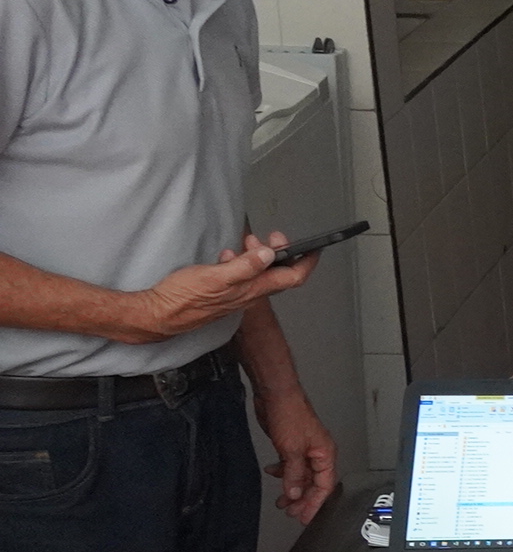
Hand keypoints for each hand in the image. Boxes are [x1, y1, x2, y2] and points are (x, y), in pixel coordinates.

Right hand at [117, 234, 312, 344]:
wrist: (158, 315)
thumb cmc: (182, 298)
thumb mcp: (214, 277)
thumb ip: (244, 267)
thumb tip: (268, 255)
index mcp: (253, 290)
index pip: (292, 277)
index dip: (307, 262)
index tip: (315, 248)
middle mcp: (249, 295)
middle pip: (278, 273)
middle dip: (279, 252)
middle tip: (272, 236)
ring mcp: (236, 296)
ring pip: (259, 273)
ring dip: (258, 255)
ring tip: (247, 242)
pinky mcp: (223, 294)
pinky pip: (241, 277)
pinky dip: (241, 263)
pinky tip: (228, 256)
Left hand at [255, 385, 336, 521]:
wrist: (275, 395)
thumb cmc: (290, 414)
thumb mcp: (291, 450)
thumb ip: (293, 475)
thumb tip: (294, 494)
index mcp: (325, 454)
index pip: (324, 486)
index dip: (315, 503)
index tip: (305, 516)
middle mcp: (317, 453)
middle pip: (313, 483)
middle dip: (302, 499)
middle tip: (291, 513)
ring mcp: (304, 449)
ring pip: (301, 475)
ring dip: (291, 488)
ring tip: (281, 501)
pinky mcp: (291, 445)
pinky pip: (291, 465)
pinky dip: (282, 473)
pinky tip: (273, 473)